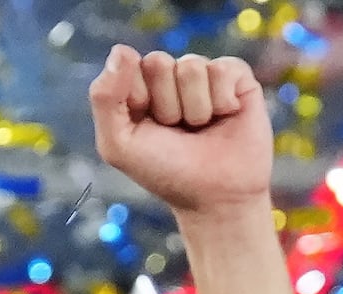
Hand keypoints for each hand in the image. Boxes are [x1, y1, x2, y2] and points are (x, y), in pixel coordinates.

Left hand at [92, 46, 271, 218]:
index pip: (127, 67)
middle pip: (157, 62)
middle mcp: (169, 78)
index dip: (135, 101)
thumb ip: (105, 98)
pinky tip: (225, 116)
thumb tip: (121, 49)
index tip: (145, 127)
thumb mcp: (118, 143)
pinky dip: (221, 101)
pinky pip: (222, 69)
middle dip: (164, 104)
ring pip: (190, 66)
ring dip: (193, 108)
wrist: (214, 195)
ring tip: (200, 126)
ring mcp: (203, 76)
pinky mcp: (237, 78)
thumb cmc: (164, 171)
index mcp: (136, 90)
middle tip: (175, 129)